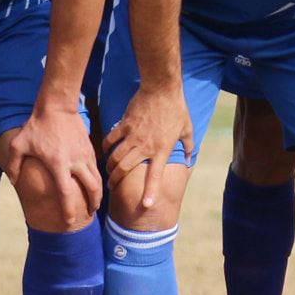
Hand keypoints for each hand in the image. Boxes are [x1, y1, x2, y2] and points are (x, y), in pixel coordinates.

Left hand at [1, 97, 102, 221]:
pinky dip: (97, 179)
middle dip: (93, 204)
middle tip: (89, 213)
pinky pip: (96, 168)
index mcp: (58, 164)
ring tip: (95, 202)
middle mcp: (76, 162)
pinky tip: (93, 183)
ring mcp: (85, 155)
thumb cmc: (37, 126)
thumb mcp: (19, 144)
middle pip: (92, 189)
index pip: (66, 194)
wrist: (57, 106)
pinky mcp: (90, 148)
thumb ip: (14, 165)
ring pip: (98, 179)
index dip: (69, 210)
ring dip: (98, 193)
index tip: (69, 222)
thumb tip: (13, 181)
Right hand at [104, 82, 192, 210]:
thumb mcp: (187, 129)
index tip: (146, 205)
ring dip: (109, 167)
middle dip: (116, 181)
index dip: (150, 192)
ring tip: (108, 172)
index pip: (154, 175)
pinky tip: (105, 151)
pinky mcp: (124, 125)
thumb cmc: (176, 109)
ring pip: (115, 157)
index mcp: (161, 150)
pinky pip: (111, 140)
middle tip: (112, 187)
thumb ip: (188, 146)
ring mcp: (133, 136)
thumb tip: (189, 158)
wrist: (161, 88)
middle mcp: (145, 146)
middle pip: (125, 169)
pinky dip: (106, 147)